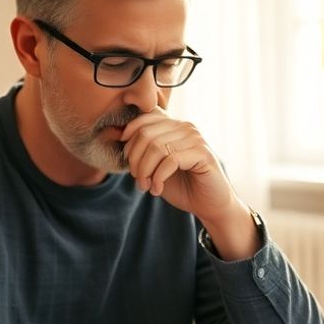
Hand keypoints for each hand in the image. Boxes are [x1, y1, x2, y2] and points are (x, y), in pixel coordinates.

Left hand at [119, 106, 236, 220]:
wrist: (208, 205)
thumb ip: (141, 151)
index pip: (144, 118)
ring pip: (156, 147)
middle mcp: (185, 127)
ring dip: (145, 171)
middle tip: (138, 180)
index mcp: (174, 125)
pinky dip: (159, 177)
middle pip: (146, 133)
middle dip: (135, 160)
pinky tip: (157, 189)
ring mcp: (195, 139)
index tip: (127, 161)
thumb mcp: (155, 166)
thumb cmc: (181, 185)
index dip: (129, 138)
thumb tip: (114, 134)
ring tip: (146, 187)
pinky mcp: (203, 154)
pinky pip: (171, 160)